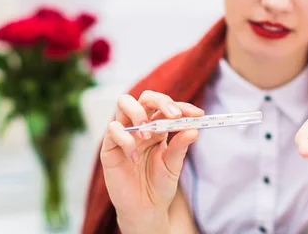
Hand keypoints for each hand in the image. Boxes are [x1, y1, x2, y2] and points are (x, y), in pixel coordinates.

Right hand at [100, 90, 202, 224]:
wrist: (145, 210)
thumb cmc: (159, 185)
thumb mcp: (173, 165)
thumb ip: (180, 146)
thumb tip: (194, 129)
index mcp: (158, 127)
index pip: (167, 107)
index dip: (182, 107)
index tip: (197, 115)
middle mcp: (140, 125)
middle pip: (145, 97)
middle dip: (161, 101)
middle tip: (174, 115)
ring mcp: (124, 134)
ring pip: (124, 103)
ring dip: (138, 113)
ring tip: (148, 135)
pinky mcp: (109, 148)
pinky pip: (113, 130)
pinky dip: (126, 140)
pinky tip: (134, 157)